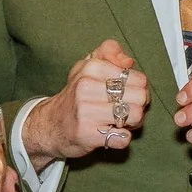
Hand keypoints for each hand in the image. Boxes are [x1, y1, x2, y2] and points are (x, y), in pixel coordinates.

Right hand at [26, 41, 152, 162]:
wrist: (49, 124)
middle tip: (124, 110)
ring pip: (135, 116)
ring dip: (132, 123)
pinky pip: (124, 138)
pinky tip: (109, 133)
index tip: (128, 94)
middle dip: (138, 106)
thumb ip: (110, 52)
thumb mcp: (87, 66)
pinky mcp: (87, 134)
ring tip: (118, 121)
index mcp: (91, 68)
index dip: (140, 89)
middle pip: (141, 97)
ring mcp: (86, 111)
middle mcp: (86, 87)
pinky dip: (121, 138)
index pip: (139, 79)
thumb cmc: (76, 95)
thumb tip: (129, 61)